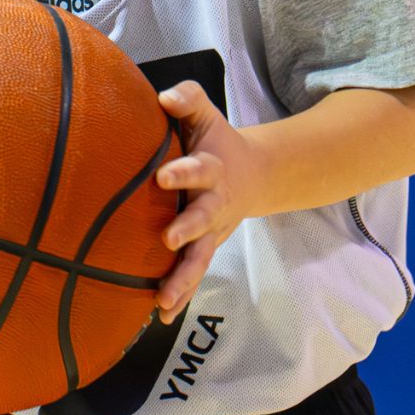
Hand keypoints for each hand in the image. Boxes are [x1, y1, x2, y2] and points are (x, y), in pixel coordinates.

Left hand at [151, 81, 270, 321]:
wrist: (252, 174)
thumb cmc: (215, 141)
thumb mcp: (206, 115)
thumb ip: (187, 100)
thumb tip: (164, 97)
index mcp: (211, 169)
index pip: (198, 168)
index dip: (183, 172)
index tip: (162, 175)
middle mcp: (213, 204)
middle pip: (202, 218)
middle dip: (187, 228)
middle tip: (168, 238)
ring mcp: (211, 231)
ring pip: (199, 257)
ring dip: (183, 278)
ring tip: (163, 298)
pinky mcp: (204, 249)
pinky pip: (192, 275)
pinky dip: (180, 296)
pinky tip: (162, 317)